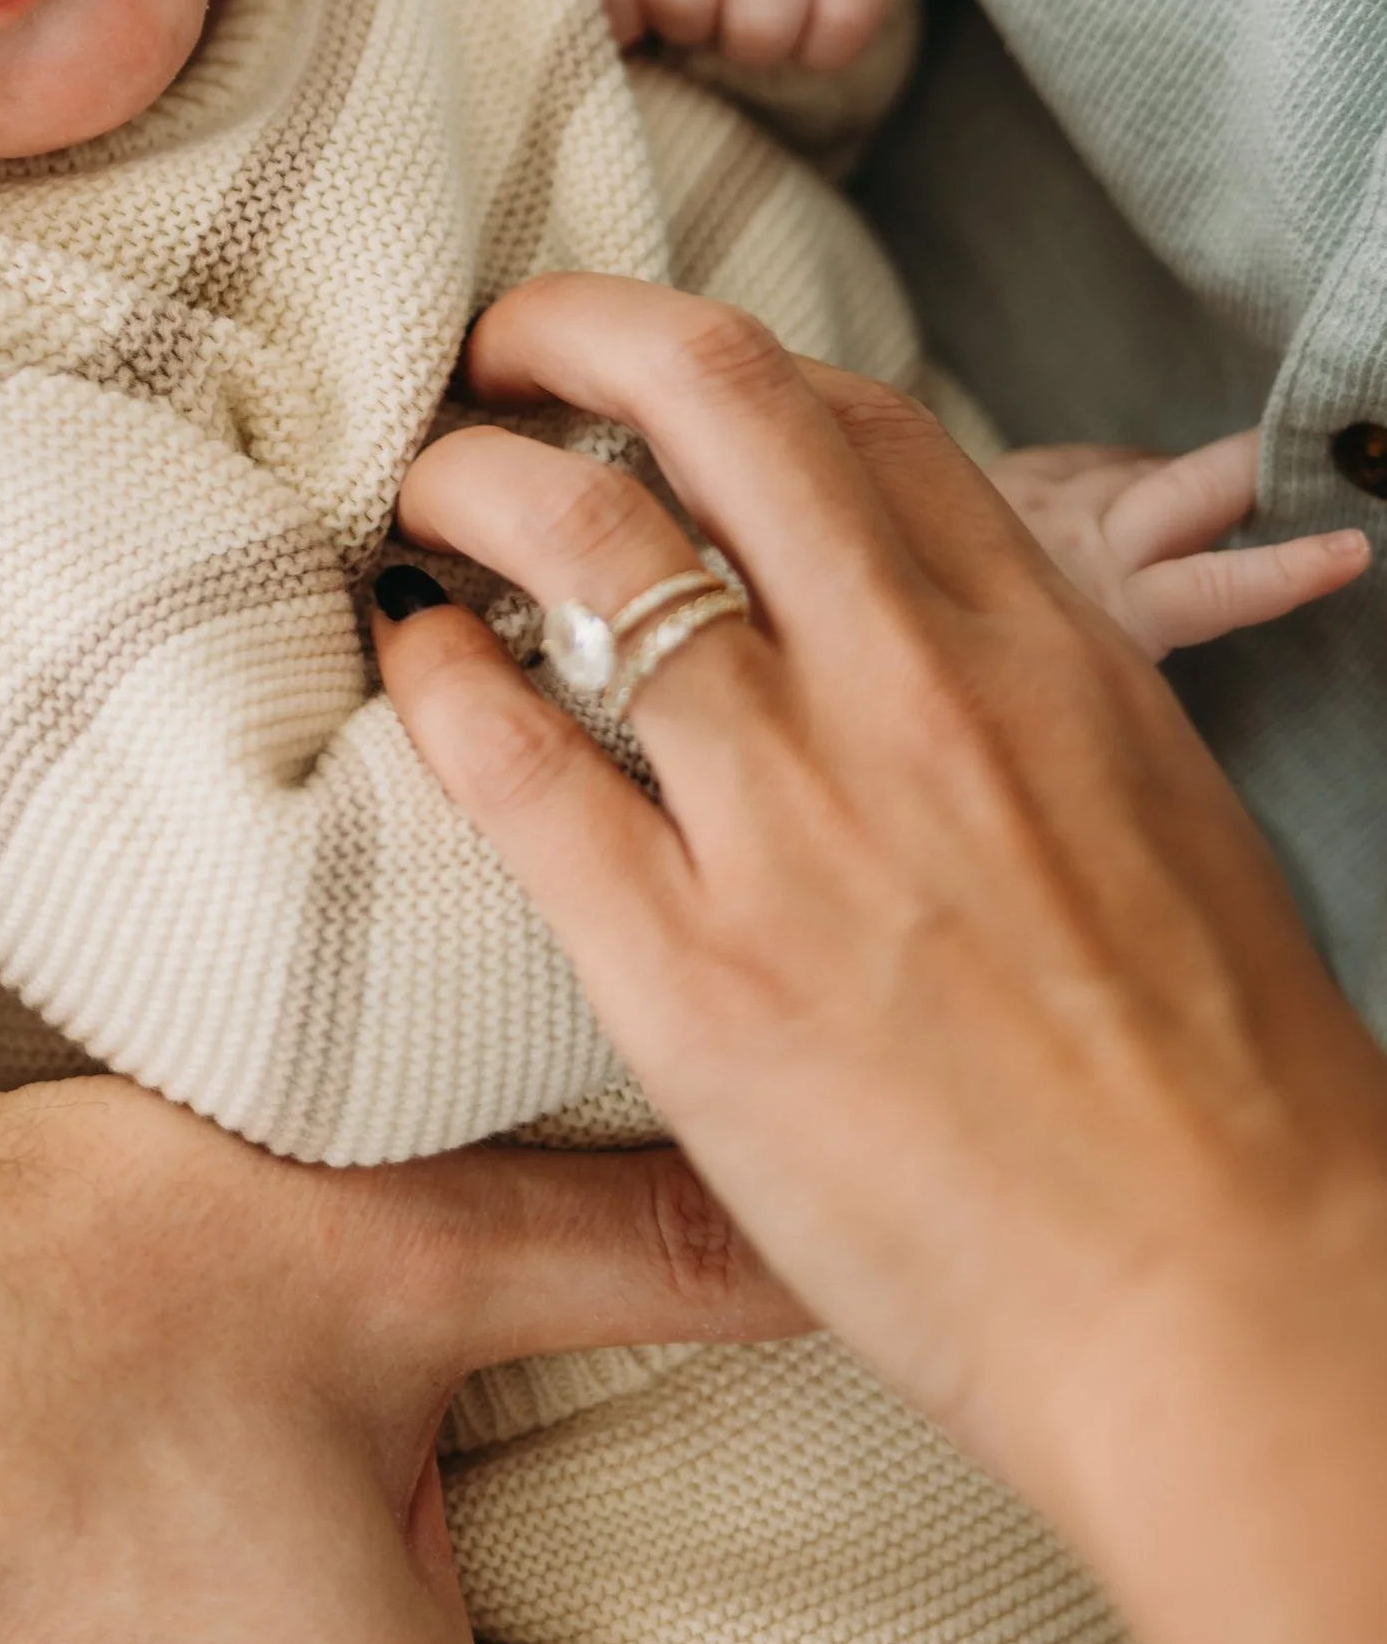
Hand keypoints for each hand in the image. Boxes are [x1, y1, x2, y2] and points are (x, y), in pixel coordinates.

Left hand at [377, 276, 1386, 1643]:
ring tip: (423, 501)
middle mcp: (909, 689)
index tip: (635, 381)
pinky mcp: (688, 969)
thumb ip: (1026, 686)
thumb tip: (919, 624)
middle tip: (491, 355)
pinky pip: (510, 756)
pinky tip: (416, 657)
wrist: (1226, 1310)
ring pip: (580, 540)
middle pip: (706, 393)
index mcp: (1038, 643)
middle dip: (566, 333)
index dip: (708, 363)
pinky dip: (435, 672)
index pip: (846, 411)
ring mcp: (792, 820)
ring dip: (471, 482)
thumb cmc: (1218, 1087)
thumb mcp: (1155, 804)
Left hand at [565, 0, 903, 68]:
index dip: (614, 15)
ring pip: (762, 23)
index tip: (628, 11)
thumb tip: (582, 54)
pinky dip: (818, 48)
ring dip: (749, 43)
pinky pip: (841, 23)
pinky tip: (801, 13)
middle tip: (694, 4)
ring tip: (740, 6)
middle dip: (685, 26)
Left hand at [992, 429, 1368, 656]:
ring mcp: (1044, 495)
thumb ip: (1151, 640)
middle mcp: (1080, 541)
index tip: (1351, 548)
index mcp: (1112, 611)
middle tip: (1318, 450)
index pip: (1214, 588)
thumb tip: (1215, 598)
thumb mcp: (1099, 685)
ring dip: (1186, 480)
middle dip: (1256, 463)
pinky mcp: (1015, 466)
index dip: (1288, 569)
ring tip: (1224, 500)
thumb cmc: (1018, 675)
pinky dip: (1129, 476)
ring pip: (1148, 467)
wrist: (906, 613)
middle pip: (1188, 487)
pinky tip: (1132, 500)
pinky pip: (1100, 459)